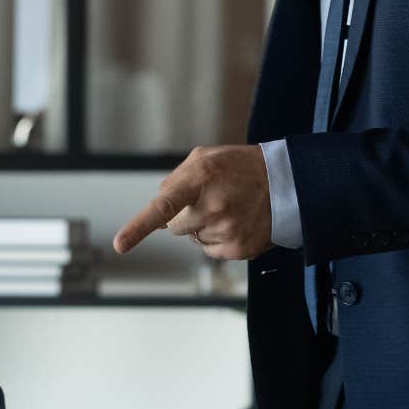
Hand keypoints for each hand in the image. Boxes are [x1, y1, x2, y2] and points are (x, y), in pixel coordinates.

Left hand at [113, 144, 272, 259]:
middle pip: (175, 226)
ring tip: (229, 207)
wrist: (288, 183)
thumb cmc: (240, 167)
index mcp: (200, 177)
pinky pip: (210, 250)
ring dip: (203, 226)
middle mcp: (213, 206)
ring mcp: (227, 230)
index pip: (164, 206)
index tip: (119, 245)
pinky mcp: (238, 249)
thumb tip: (159, 213)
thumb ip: (176, 180)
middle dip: (184, 215)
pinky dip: (218, 239)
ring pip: (193, 238)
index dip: (139, 227)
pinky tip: (236, 222)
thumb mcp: (205, 158)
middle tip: (210, 199)